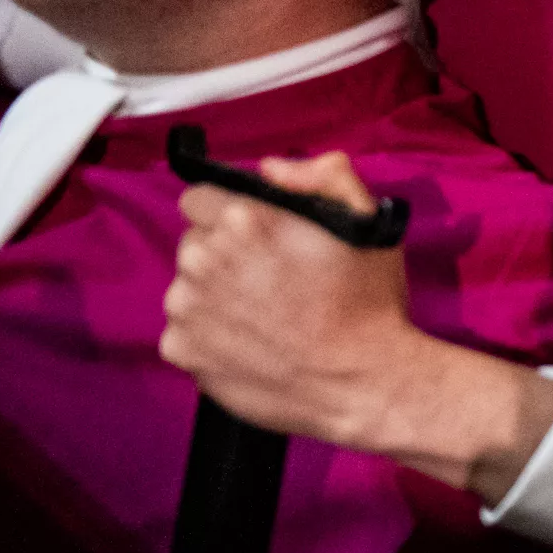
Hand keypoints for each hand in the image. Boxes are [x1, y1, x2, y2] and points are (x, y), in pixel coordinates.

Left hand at [161, 153, 552, 499]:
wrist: (367, 383)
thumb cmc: (371, 304)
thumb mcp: (369, 225)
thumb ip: (324, 175)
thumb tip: (271, 168)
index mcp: (244, 218)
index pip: (199, 198)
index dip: (229, 215)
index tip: (257, 239)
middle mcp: (204, 256)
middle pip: (194, 244)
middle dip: (224, 257)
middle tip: (269, 284)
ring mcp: (187, 305)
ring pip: (188, 289)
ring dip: (215, 298)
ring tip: (263, 321)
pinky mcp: (182, 348)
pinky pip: (184, 333)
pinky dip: (209, 339)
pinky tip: (250, 348)